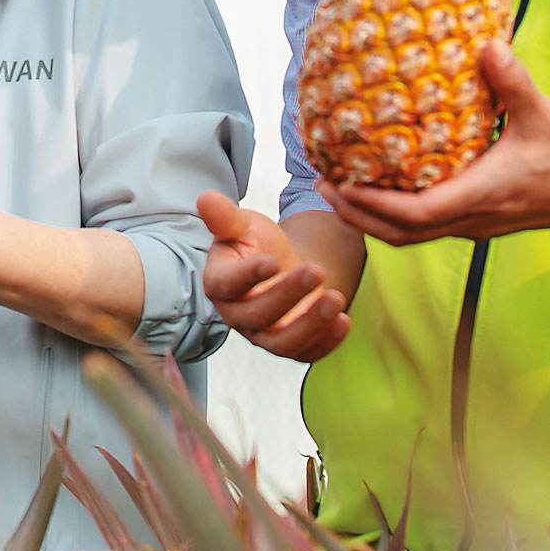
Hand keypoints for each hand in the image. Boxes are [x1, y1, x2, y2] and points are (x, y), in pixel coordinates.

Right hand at [197, 193, 349, 362]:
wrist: (280, 265)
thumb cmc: (256, 244)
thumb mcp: (243, 225)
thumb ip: (226, 216)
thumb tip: (205, 197)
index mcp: (219, 282)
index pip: (228, 284)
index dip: (248, 276)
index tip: (270, 261)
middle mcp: (236, 315)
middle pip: (258, 314)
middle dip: (288, 294)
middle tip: (315, 270)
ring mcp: (263, 335)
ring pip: (282, 341)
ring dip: (311, 324)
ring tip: (336, 298)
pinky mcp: (291, 345)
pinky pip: (306, 352)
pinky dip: (326, 341)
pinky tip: (343, 321)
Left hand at [318, 40, 549, 244]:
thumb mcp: (542, 113)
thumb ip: (513, 80)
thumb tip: (487, 44)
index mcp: (482, 195)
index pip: (416, 215)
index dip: (373, 205)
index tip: (340, 183)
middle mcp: (471, 218)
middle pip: (399, 235)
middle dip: (357, 214)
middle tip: (322, 184)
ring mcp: (472, 225)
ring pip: (409, 237)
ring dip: (370, 219)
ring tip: (337, 189)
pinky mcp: (475, 223)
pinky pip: (424, 229)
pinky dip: (392, 217)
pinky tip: (376, 190)